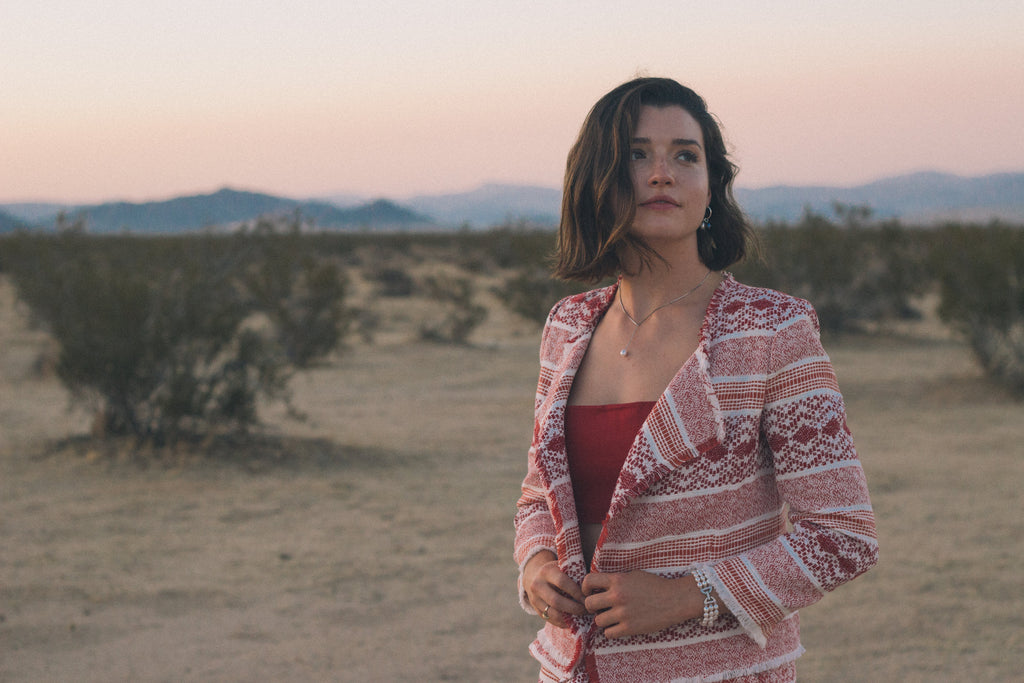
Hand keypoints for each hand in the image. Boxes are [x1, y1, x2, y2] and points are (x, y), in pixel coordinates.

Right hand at [523, 551, 586, 628]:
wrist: (535, 575)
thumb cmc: (557, 571)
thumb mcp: (563, 567)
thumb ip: (575, 575)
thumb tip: (595, 589)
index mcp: (546, 571)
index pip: (562, 583)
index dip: (576, 592)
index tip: (588, 598)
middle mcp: (537, 585)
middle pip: (556, 601)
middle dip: (574, 608)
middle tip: (587, 611)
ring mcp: (534, 599)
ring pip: (553, 614)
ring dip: (570, 618)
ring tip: (582, 617)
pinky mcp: (535, 610)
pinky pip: (551, 620)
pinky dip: (564, 623)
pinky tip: (574, 621)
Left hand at [582, 570, 701, 638]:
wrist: (674, 600)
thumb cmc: (655, 586)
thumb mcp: (633, 575)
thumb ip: (616, 580)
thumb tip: (599, 586)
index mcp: (617, 580)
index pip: (589, 580)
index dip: (585, 587)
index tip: (589, 592)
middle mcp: (617, 596)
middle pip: (589, 603)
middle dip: (591, 606)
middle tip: (598, 608)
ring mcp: (623, 613)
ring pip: (598, 621)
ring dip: (602, 620)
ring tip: (611, 617)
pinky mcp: (629, 628)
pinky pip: (608, 634)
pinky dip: (611, 631)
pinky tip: (618, 627)